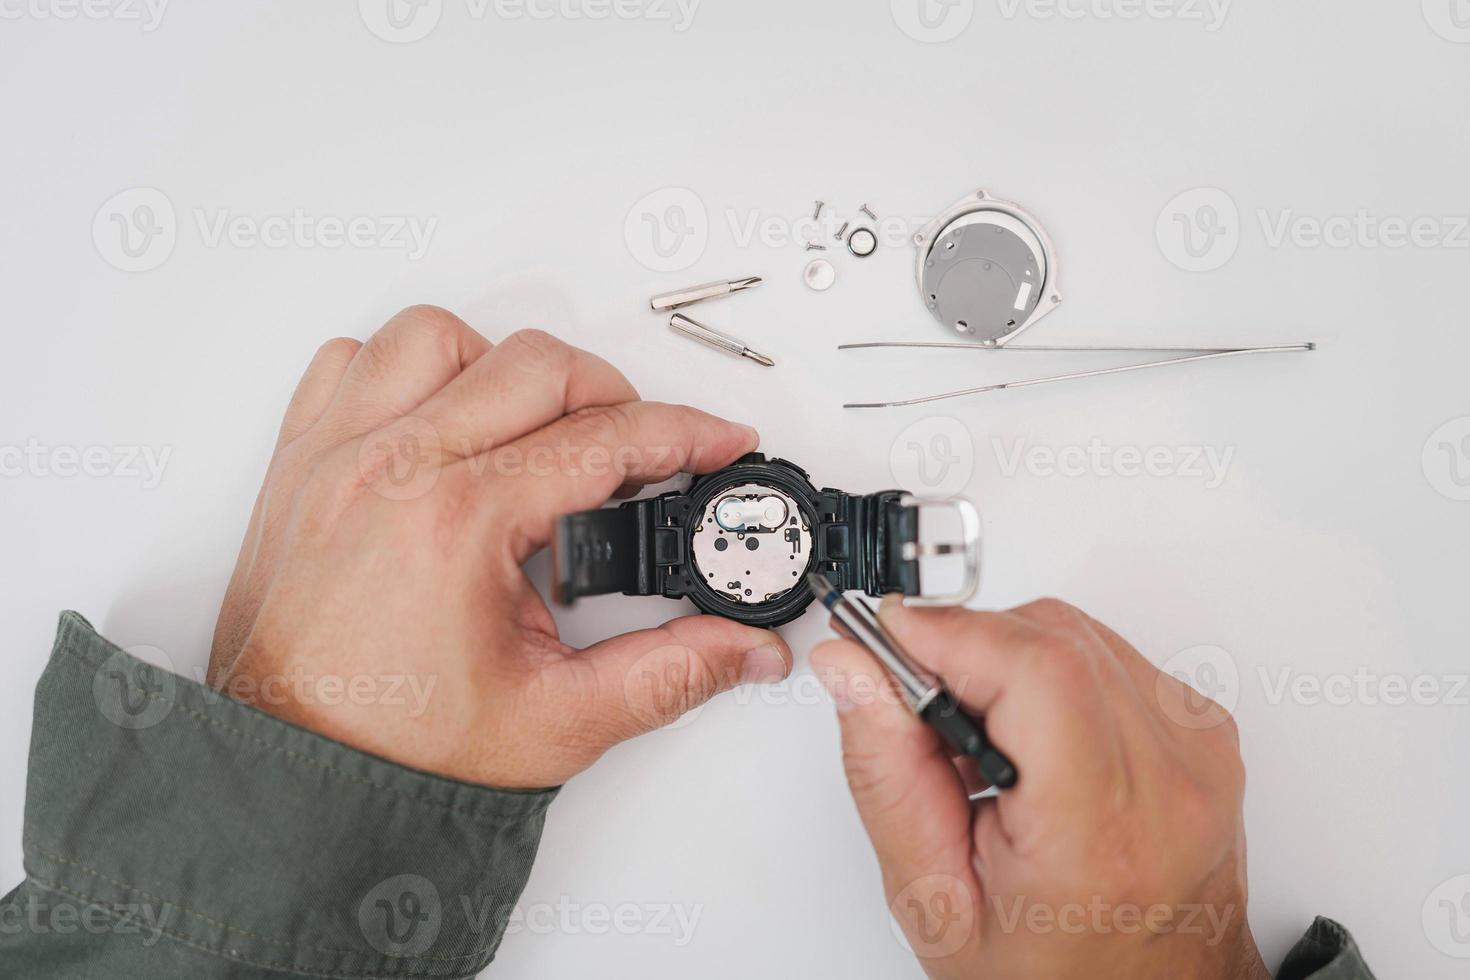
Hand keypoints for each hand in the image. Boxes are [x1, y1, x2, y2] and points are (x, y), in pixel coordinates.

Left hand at [208, 306, 791, 787]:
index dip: (682, 434)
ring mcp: (336, 458)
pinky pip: (349, 360)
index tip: (716, 442)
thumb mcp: (557, 721)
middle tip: (640, 449)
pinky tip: (440, 416)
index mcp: (456, 522)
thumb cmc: (391, 750)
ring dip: (503, 365)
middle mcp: (389, 470)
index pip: (602, 441)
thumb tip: (739, 646)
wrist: (290, 778)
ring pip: (437, 337)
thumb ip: (667, 674)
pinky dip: (403, 369)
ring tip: (536, 425)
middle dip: (612, 394)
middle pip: (534, 364)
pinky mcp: (300, 465)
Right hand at [811, 598, 1269, 979]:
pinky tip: (1031, 737)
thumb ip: (887, 775)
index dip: (949, 633)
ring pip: (1076, 633)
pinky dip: (1051, 675)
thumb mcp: (936, 901)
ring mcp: (1197, 751)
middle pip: (1051, 639)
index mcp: (1101, 833)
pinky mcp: (1204, 733)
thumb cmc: (1052, 975)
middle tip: (922, 709)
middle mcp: (1169, 782)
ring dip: (1006, 660)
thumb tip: (853, 669)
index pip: (1035, 672)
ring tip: (982, 744)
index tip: (886, 637)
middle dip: (965, 648)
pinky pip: (1109, 654)